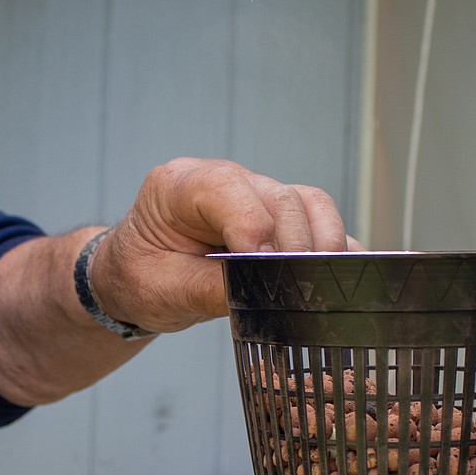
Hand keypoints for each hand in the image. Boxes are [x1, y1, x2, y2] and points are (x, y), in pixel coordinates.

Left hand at [90, 157, 363, 333]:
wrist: (137, 277)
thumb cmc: (140, 277)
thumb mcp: (162, 291)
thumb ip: (211, 289)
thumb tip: (265, 293)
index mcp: (178, 186)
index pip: (227, 190)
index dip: (254, 228)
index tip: (266, 268)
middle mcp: (223, 181)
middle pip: (277, 197)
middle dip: (294, 244)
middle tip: (299, 289)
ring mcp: (254, 195)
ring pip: (307, 203)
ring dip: (321, 243)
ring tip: (319, 284)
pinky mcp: (276, 217)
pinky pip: (317, 221)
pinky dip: (332, 246)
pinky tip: (338, 275)